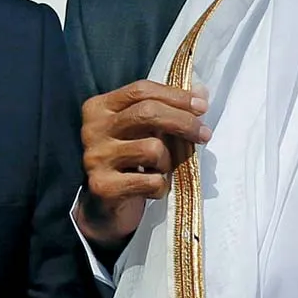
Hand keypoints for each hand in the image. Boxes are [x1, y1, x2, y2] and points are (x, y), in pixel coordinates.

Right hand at [76, 81, 211, 254]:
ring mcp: (96, 159)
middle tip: (204, 134)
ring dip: (169, 161)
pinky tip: (154, 187)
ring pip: (153, 149)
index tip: (202, 106)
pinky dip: (162, 186)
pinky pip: (152, 182)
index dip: (175, 95)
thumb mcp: (141, 130)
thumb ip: (164, 110)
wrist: (104, 206)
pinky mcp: (104, 187)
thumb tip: (202, 93)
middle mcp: (92, 130)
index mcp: (99, 108)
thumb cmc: (129, 160)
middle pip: (147, 113)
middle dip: (183, 122)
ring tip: (163, 169)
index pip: (141, 91)